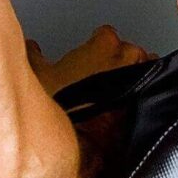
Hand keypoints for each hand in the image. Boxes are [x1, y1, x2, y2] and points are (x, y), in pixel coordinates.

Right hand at [26, 25, 153, 97]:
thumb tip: (32, 48)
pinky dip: (135, 99)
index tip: (86, 53)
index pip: (104, 33)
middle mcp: (128, 58)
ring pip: (141, 72)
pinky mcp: (145, 106)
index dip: (93, 44)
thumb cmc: (63, 107)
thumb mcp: (36, 75)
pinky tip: (120, 109)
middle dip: (114, 61)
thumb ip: (34, 55)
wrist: (81, 144)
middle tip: (95, 76)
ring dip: (130, 78)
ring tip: (110, 93)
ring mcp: (141, 81)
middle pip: (127, 51)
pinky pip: (144, 96)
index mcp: (105, 44)